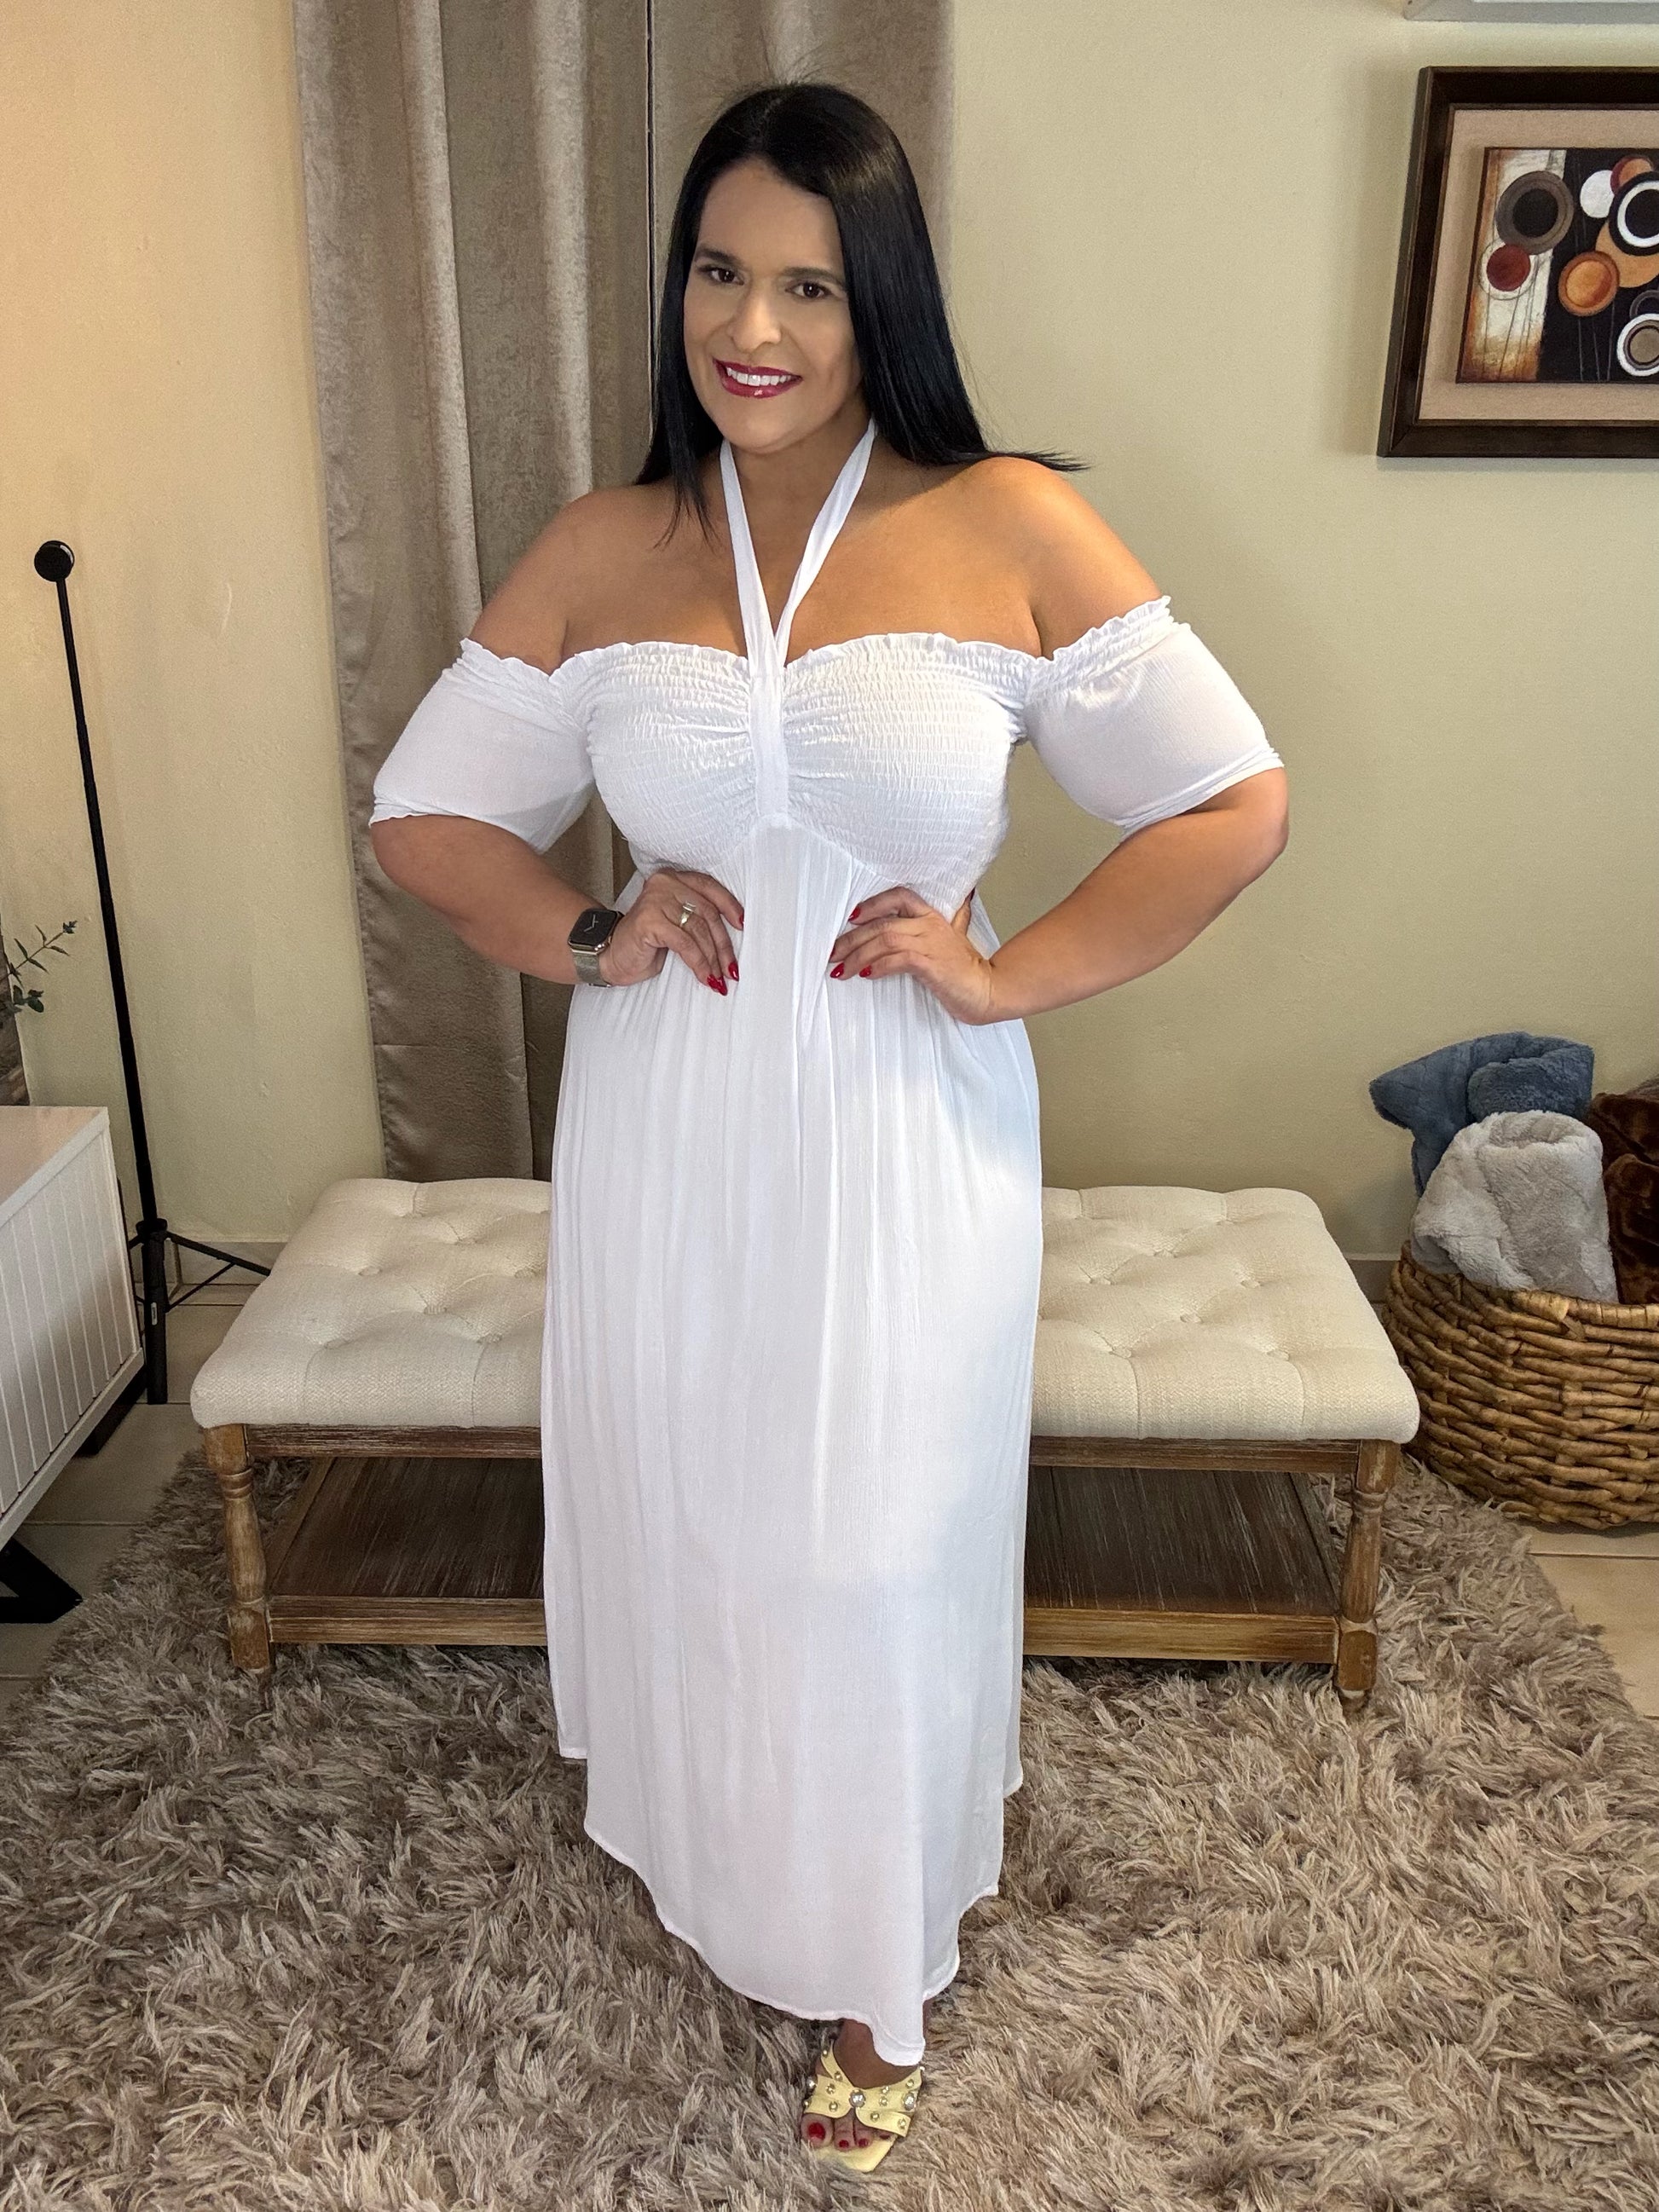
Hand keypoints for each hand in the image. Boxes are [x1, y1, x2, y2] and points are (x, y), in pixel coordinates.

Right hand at [596, 867, 743, 994]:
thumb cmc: (647, 943)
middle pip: (707, 912)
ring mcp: (656, 900)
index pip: (709, 887)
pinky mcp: (650, 921)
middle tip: (731, 969)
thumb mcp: (677, 924)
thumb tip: (733, 935)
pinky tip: (704, 977)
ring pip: (698, 930)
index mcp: (673, 879)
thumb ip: (697, 918)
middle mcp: (664, 883)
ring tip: (718, 978)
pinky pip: (685, 944)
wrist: (611, 956)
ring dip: (712, 958)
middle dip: (723, 944)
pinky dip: (699, 963)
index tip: (742, 926)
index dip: (729, 905)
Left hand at [827, 885, 1001, 1023]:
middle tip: (832, 953)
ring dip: (858, 955)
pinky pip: (898, 959)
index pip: (900, 896)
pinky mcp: (931, 965)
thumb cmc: (968, 969)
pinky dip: (879, 965)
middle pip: (882, 924)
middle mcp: (930, 925)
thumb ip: (955, 918)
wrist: (989, 990)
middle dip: (852, 939)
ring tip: (841, 968)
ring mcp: (931, 943)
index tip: (852, 918)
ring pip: (885, 939)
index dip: (874, 904)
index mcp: (933, 917)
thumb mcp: (959, 937)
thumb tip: (963, 898)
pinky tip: (866, 975)